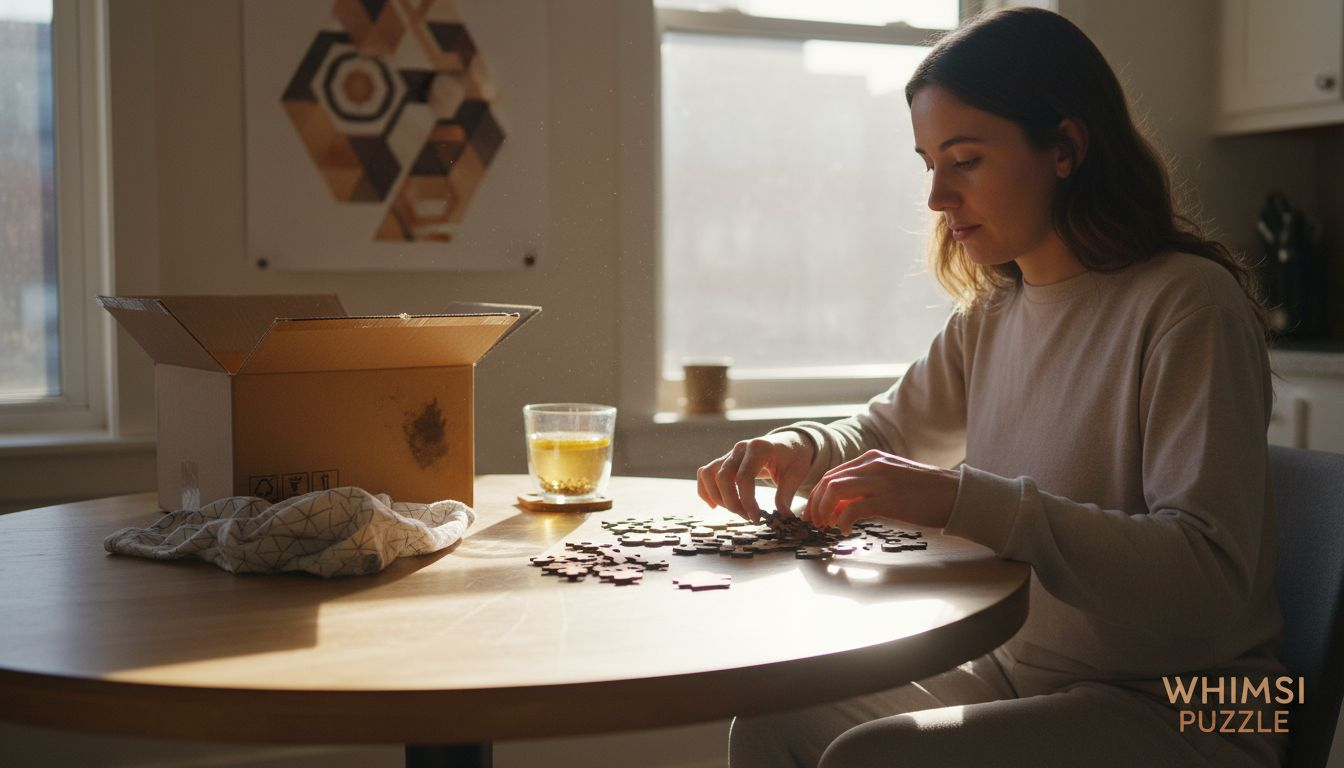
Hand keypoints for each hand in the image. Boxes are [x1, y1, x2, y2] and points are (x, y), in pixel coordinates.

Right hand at [696, 432, 814, 522]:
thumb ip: (786, 495)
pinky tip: (714, 505)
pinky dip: (705, 489)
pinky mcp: (724, 460)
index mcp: (759, 448)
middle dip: (732, 502)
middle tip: (747, 517)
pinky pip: (705, 473)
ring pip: (710, 474)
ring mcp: (730, 453)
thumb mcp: (795, 474)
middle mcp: (740, 448)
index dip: (747, 501)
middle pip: (723, 477)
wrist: (788, 443)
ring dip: (718, 497)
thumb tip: (782, 518)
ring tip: (736, 511)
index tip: (756, 518)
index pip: (744, 478)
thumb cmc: (793, 458)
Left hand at [803, 450, 959, 533]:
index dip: (818, 495)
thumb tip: (840, 506)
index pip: (833, 474)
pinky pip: (852, 509)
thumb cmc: (925, 492)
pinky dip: (842, 522)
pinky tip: (846, 531)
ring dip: (824, 510)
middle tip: (814, 523)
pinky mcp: (889, 500)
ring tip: (826, 527)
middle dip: (815, 504)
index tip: (814, 513)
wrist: (957, 494)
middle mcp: (873, 465)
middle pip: (828, 481)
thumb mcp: (892, 481)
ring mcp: (881, 481)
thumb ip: (866, 488)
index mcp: (872, 458)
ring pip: (835, 490)